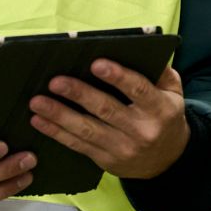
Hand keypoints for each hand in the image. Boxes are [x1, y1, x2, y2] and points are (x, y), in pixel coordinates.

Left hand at [29, 62, 189, 179]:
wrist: (167, 161)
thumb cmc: (165, 118)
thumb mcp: (174, 94)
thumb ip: (162, 72)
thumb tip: (141, 49)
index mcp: (160, 109)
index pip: (139, 90)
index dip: (118, 76)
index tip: (96, 63)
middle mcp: (141, 130)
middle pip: (106, 110)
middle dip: (78, 94)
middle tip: (55, 81)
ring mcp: (122, 148)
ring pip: (87, 129)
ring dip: (59, 115)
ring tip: (37, 101)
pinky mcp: (106, 160)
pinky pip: (78, 145)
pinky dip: (56, 132)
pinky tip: (39, 120)